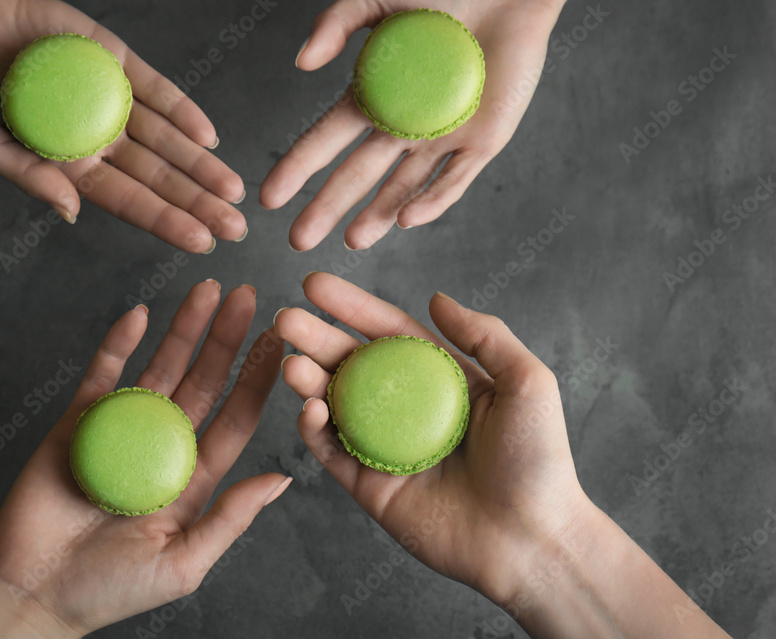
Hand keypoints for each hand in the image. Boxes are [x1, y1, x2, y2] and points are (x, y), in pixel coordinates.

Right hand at [0, 0, 245, 251]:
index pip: (128, 201)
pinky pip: (157, 91)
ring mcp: (113, 101)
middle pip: (158, 177)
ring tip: (233, 190)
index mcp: (72, 165)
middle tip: (235, 228)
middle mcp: (102, 138)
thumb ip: (28, 175)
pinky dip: (184, 111)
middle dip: (198, 204)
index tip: (201, 242)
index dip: (165, 222)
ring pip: (168, 139)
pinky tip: (209, 136)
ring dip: (201, 164)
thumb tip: (72, 212)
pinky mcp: (118, 64)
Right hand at [0, 282, 289, 637]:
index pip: (234, 418)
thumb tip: (282, 479)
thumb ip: (229, 518)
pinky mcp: (79, 422)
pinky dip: (118, 344)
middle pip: (204, 382)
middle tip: (247, 297)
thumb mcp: (182, 563)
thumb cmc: (110, 590)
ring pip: (160, 368)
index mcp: (193, 477)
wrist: (33, 592)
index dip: (257, 379)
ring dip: (182, 329)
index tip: (279, 341)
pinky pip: (102, 375)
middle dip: (226, 339)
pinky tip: (139, 314)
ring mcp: (122, 429)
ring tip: (206, 290)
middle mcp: (164, 445)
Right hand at [260, 0, 560, 249]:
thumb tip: (301, 62)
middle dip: (326, 208)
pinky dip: (431, 201)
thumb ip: (336, 22)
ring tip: (353, 241)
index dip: (297, 169)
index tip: (269, 197)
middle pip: (357, 175)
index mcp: (374, 97)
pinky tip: (405, 220)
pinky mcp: (482, 142)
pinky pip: (454, 180)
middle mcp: (403, 124)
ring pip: (403, 188)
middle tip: (299, 239)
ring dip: (377, 216)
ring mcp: (441, 137)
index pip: (325, 141)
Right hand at [276, 273, 731, 637]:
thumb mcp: (527, 382)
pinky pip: (332, 451)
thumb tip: (437, 298)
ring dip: (307, 380)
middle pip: (351, 364)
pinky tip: (310, 407)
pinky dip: (313, 428)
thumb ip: (484, 334)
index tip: (315, 284)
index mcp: (440, 380)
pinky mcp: (370, 486)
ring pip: (333, 404)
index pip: (387, 333)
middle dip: (315, 339)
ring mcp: (385, 447)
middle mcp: (407, 409)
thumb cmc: (540, 461)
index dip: (351, 307)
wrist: (532, 541)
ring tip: (290, 362)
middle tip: (285, 319)